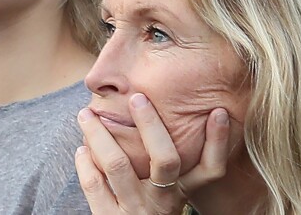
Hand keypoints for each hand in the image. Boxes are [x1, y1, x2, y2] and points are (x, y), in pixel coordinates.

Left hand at [75, 94, 229, 213]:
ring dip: (98, 134)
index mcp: (181, 191)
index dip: (218, 142)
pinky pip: (94, 184)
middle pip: (166, 159)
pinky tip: (81, 148)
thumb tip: (150, 104)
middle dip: (151, 124)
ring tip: (85, 113)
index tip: (219, 112)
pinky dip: (84, 162)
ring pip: (118, 165)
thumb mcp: (164, 191)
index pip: (211, 169)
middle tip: (137, 97)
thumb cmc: (145, 208)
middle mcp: (163, 201)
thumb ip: (164, 162)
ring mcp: (136, 210)